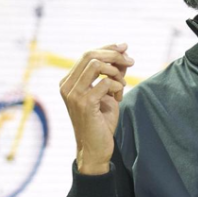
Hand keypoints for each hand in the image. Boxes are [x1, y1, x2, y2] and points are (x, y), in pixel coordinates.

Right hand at [59, 44, 134, 174]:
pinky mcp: (84, 104)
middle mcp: (66, 86)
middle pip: (90, 55)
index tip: (124, 47)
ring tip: (122, 84)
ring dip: (115, 70)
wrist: (95, 149)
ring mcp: (73, 95)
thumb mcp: (108, 93)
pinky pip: (105, 82)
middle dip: (114, 55)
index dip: (107, 48)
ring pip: (95, 64)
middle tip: (130, 61)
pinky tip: (119, 96)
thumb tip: (123, 53)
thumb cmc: (100, 122)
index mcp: (68, 82)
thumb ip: (112, 74)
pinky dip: (117, 86)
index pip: (87, 55)